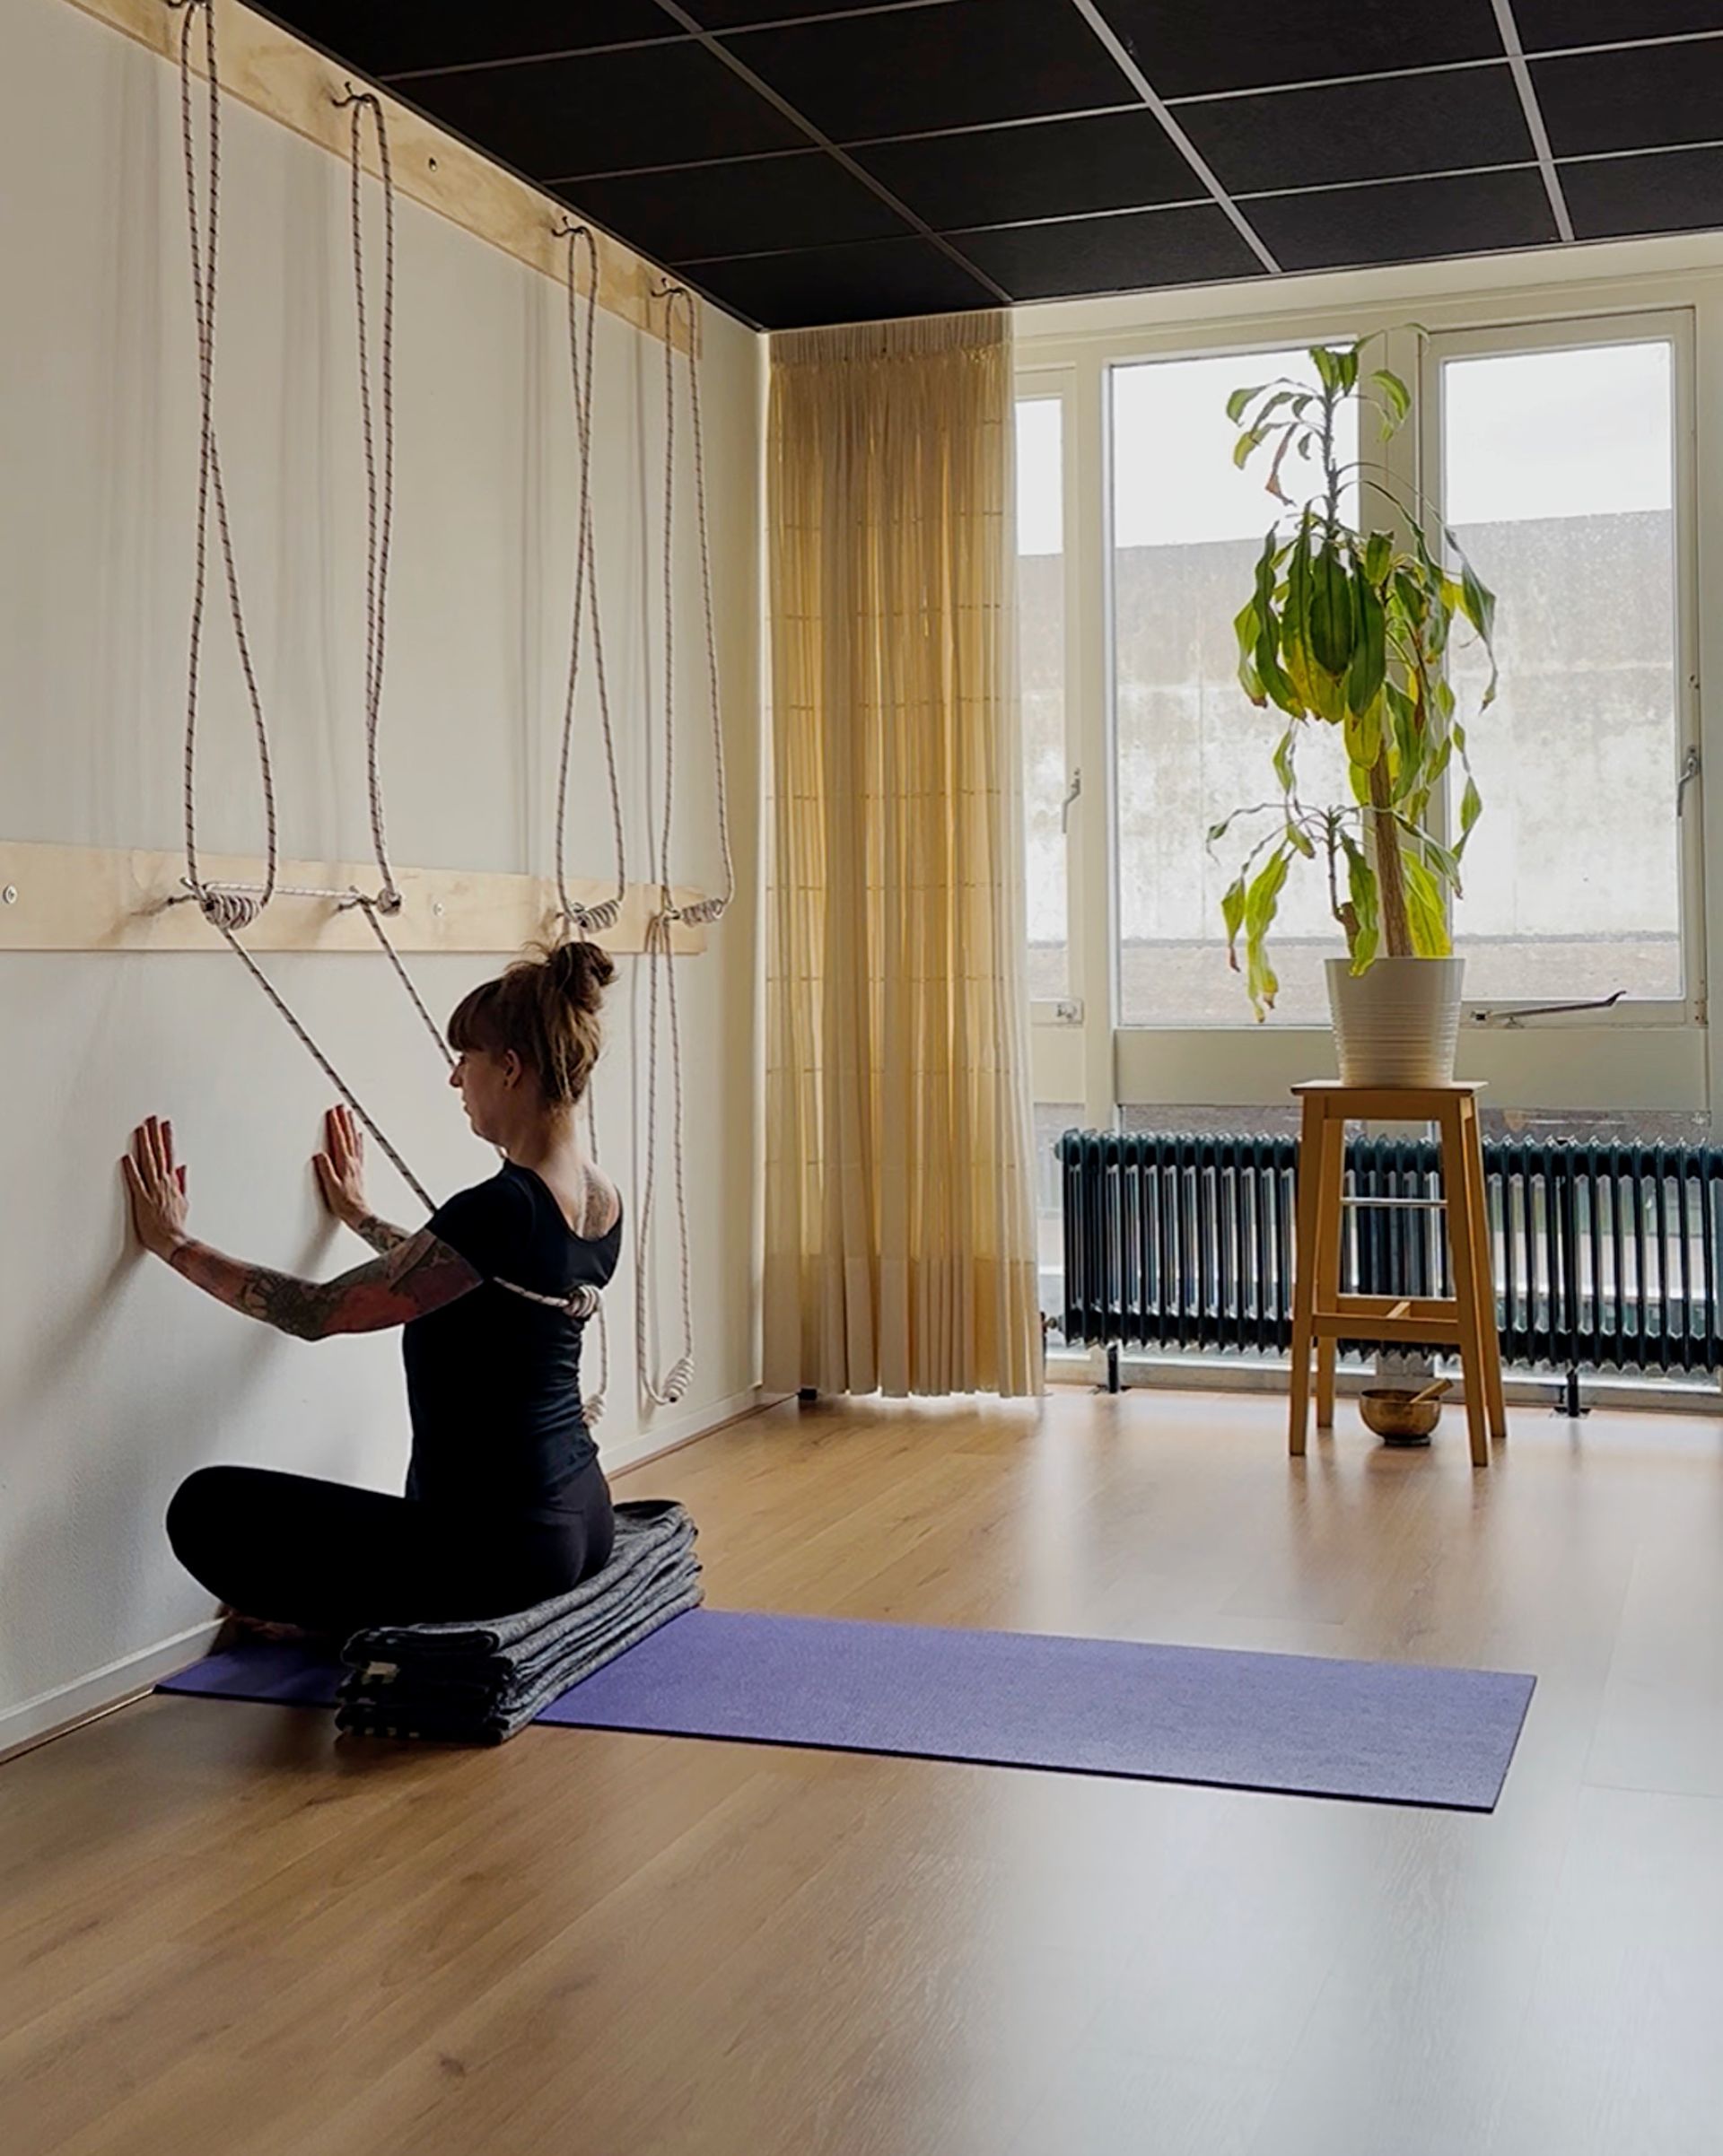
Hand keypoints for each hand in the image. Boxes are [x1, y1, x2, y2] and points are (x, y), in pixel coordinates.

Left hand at [123, 1117, 189, 1260]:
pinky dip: (131, 1169)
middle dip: (155, 1134)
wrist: (174, 1241)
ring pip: (149, 1163)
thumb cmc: (175, 1225)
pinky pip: (136, 1182)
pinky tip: (126, 1157)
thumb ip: (181, 1182)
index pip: (169, 1155)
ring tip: (141, 1128)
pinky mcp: (142, 1200)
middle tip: (151, 1118)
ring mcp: (153, 1190)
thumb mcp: (184, 1201)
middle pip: (159, 1154)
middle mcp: (163, 1183)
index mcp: (171, 1183)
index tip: (165, 1124)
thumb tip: (182, 1167)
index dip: (167, 1138)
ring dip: (145, 1145)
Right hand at [313, 1104, 368, 1227]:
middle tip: (342, 1107)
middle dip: (344, 1120)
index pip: (339, 1139)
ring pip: (355, 1140)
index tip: (332, 1112)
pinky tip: (359, 1135)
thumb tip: (319, 1155)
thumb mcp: (330, 1187)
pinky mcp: (359, 1169)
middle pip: (348, 1136)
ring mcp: (357, 1164)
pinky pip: (359, 1149)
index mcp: (344, 1163)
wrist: (359, 1213)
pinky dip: (359, 1139)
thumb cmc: (344, 1203)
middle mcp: (352, 1161)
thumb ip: (325, 1170)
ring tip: (350, 1114)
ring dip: (351, 1126)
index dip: (335, 1125)